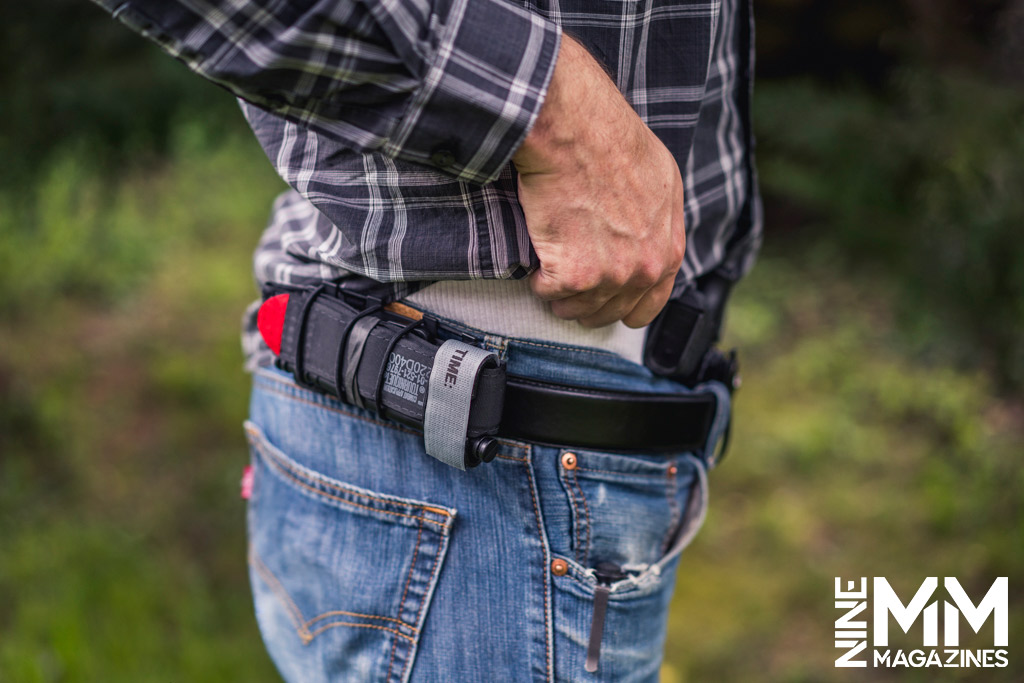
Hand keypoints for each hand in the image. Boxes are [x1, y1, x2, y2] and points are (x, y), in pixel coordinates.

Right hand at [512, 35, 685, 328]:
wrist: (576, 131)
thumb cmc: (612, 141)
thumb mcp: (662, 181)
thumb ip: (658, 224)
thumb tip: (645, 239)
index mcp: (668, 251)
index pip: (649, 304)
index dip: (622, 305)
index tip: (602, 298)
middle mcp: (645, 269)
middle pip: (608, 313)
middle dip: (584, 300)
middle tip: (565, 279)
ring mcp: (611, 276)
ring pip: (576, 309)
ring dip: (558, 292)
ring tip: (549, 263)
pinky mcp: (575, 276)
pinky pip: (548, 293)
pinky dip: (537, 279)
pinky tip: (538, 254)